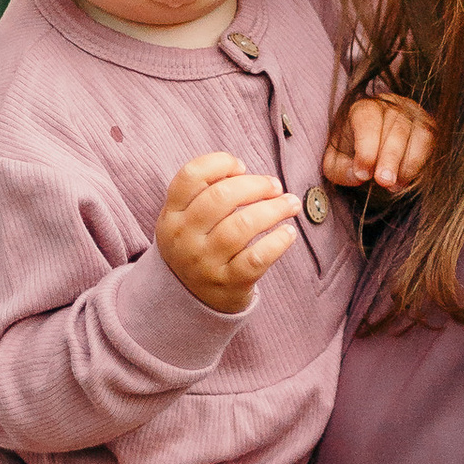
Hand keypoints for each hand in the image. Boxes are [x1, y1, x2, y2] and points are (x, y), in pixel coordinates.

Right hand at [157, 149, 300, 313]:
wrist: (190, 300)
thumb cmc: (198, 245)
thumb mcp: (186, 218)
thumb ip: (206, 191)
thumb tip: (245, 172)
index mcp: (172, 214)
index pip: (191, 175)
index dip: (220, 163)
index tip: (241, 167)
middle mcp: (184, 237)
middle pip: (221, 196)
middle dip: (256, 185)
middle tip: (276, 186)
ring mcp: (205, 262)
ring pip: (243, 225)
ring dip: (274, 209)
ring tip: (290, 204)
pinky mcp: (228, 283)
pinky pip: (257, 258)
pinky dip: (278, 242)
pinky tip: (288, 233)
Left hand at [325, 89, 435, 193]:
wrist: (372, 152)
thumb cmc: (352, 155)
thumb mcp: (336, 164)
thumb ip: (339, 169)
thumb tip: (357, 176)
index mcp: (364, 108)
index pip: (368, 120)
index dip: (366, 148)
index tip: (362, 174)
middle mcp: (392, 105)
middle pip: (396, 128)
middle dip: (390, 158)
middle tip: (383, 182)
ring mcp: (414, 114)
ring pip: (419, 134)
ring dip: (408, 163)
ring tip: (394, 185)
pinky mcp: (430, 127)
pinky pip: (431, 143)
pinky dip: (421, 163)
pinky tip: (406, 179)